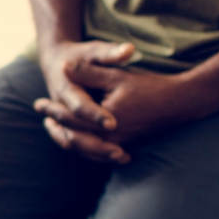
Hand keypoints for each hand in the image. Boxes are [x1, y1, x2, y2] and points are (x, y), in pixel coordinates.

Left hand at [35, 43, 205, 162]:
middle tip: (42, 117)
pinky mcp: (125, 146)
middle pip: (74, 136)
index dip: (52, 110)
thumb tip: (64, 66)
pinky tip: (78, 138)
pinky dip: (84, 147)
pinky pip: (98, 152)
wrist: (180, 102)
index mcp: (105, 121)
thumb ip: (90, 72)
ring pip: (85, 149)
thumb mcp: (117, 75)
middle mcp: (110, 138)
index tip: (38, 103)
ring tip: (54, 129)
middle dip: (56, 126)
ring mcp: (118, 145)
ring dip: (67, 139)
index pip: (71, 118)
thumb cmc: (149, 87)